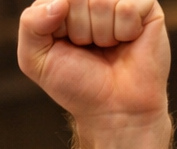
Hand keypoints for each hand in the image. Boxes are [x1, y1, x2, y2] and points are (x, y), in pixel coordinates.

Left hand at [18, 0, 169, 131]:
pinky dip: (124, 32)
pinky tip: (128, 41)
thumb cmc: (75, 83)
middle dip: (79, 31)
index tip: (66, 46)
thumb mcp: (35, 59)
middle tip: (90, 49)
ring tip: (108, 47)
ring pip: (102, 2)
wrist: (113, 108)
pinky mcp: (146, 5)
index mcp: (65, 3)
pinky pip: (127, 7)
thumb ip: (30, 24)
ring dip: (102, 35)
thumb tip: (60, 2)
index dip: (56, 28)